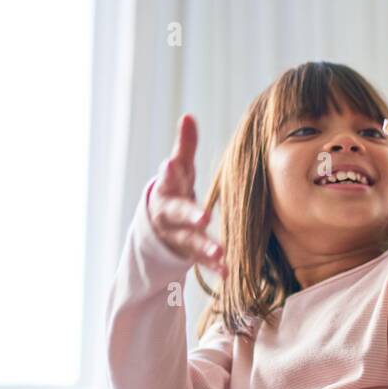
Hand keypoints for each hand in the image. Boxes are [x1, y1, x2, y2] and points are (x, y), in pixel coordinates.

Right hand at [148, 114, 225, 276]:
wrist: (160, 224)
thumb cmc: (175, 189)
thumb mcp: (179, 169)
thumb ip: (185, 145)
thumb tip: (188, 116)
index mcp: (166, 188)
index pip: (167, 177)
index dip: (170, 170)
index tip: (172, 162)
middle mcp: (168, 213)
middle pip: (178, 213)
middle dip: (190, 214)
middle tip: (204, 217)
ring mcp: (177, 235)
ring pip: (190, 241)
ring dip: (205, 247)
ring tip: (221, 253)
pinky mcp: (188, 252)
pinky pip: (201, 261)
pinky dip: (214, 267)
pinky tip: (228, 272)